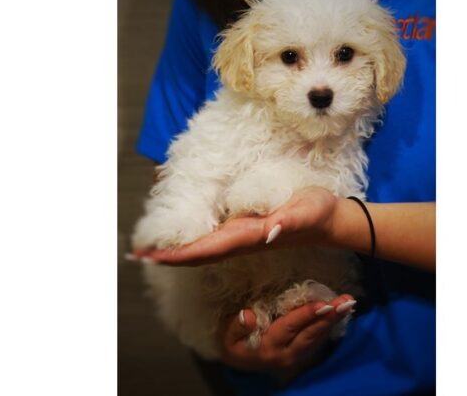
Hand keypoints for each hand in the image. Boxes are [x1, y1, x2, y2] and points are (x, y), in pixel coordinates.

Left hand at [132, 186, 339, 265]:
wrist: (329, 223)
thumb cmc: (319, 213)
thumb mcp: (309, 211)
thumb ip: (291, 221)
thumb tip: (270, 232)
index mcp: (251, 235)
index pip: (208, 247)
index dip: (179, 253)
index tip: (152, 255)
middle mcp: (242, 240)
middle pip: (199, 253)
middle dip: (168, 256)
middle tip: (136, 254)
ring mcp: (243, 238)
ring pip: (203, 249)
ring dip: (175, 252)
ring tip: (149, 250)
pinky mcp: (246, 232)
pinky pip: (212, 242)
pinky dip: (190, 243)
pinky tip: (179, 240)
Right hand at [220, 294, 355, 371]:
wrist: (238, 363)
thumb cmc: (234, 343)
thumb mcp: (228, 336)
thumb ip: (237, 326)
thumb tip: (249, 315)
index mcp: (268, 347)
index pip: (290, 327)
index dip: (306, 315)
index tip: (323, 304)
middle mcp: (286, 354)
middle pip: (311, 333)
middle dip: (330, 317)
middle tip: (347, 301)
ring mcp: (296, 355)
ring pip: (317, 336)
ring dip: (334, 319)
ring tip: (349, 304)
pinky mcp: (301, 353)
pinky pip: (318, 338)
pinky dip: (330, 325)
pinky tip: (340, 313)